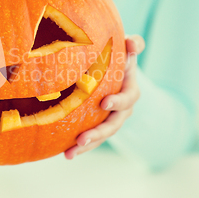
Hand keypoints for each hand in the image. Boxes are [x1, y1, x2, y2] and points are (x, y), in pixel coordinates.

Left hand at [64, 35, 144, 158]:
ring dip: (87, 145)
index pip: (128, 98)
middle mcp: (123, 109)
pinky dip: (79, 147)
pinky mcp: (98, 125)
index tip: (104, 103)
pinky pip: (91, 138)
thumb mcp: (126, 48)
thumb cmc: (118, 55)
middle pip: (113, 124)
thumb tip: (131, 43)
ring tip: (70, 153)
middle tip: (81, 139)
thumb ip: (132, 44)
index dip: (118, 102)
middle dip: (98, 133)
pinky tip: (65, 154)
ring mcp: (110, 119)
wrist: (112, 68)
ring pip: (101, 136)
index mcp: (130, 90)